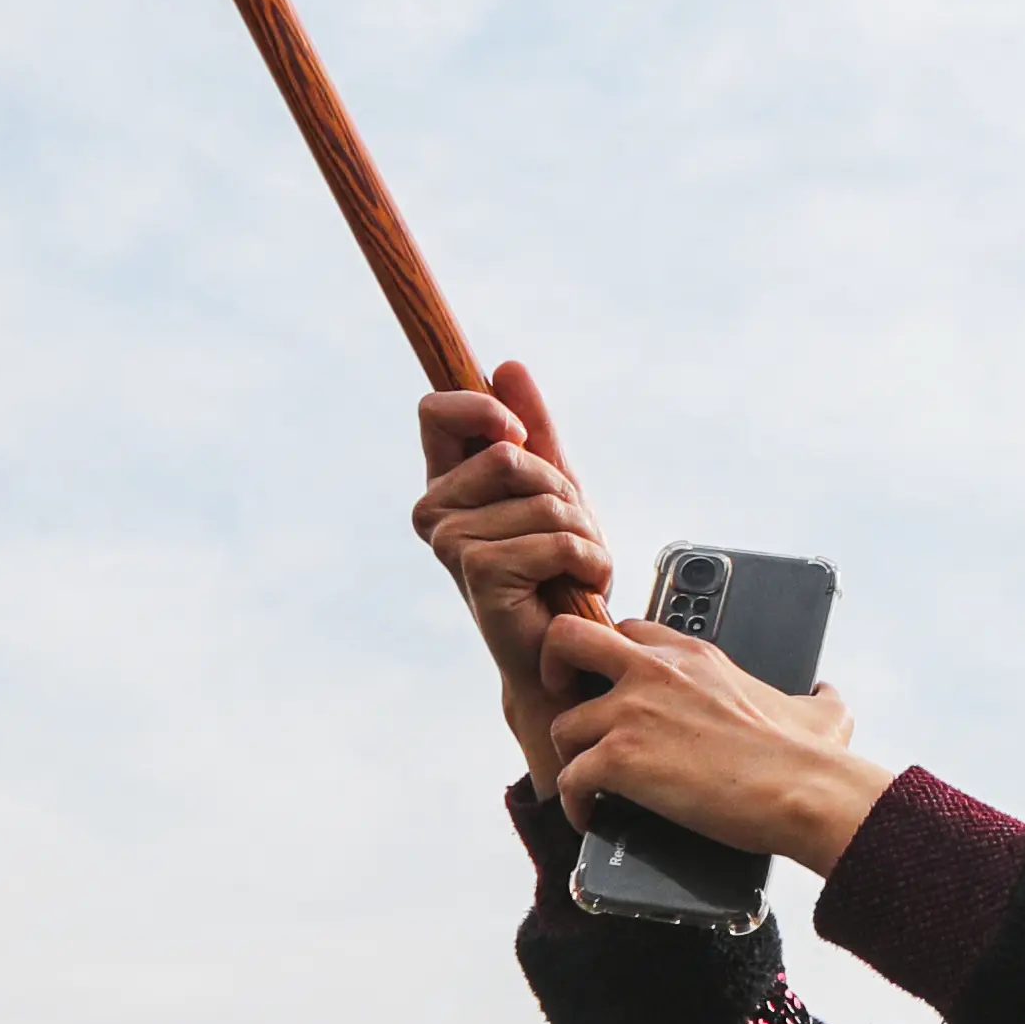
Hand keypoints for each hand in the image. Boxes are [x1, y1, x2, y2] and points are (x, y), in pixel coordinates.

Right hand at [413, 366, 609, 770]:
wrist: (560, 656)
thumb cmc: (554, 575)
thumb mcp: (552, 489)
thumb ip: (534, 430)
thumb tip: (508, 366)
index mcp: (447, 484)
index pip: (437, 412)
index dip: (478, 407)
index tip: (515, 430)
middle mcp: (435, 511)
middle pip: (509, 453)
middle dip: (559, 490)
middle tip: (564, 535)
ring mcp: (451, 543)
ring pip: (542, 499)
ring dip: (582, 533)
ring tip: (573, 568)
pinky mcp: (479, 572)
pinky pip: (556, 539)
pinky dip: (589, 562)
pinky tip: (579, 587)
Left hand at [538, 611, 891, 874]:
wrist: (803, 791)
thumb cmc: (811, 758)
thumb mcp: (818, 711)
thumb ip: (815, 697)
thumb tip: (827, 694)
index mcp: (693, 656)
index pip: (627, 630)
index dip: (609, 657)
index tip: (609, 684)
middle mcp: (655, 672)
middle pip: (567, 639)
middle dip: (554, 670)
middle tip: (566, 705)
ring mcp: (633, 712)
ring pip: (562, 724)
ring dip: (572, 758)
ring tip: (591, 786)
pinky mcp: (621, 758)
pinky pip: (568, 779)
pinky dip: (574, 804)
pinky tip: (591, 818)